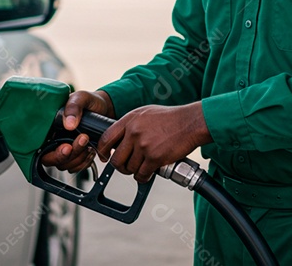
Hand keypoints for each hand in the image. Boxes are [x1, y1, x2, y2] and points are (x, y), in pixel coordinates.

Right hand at [38, 90, 113, 173]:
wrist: (105, 107)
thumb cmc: (89, 101)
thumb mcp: (81, 97)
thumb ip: (73, 107)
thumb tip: (69, 124)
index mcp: (49, 128)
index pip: (41, 149)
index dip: (53, 154)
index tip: (68, 147)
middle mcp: (54, 141)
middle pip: (52, 160)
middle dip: (68, 156)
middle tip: (83, 140)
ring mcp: (65, 149)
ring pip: (66, 165)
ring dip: (79, 158)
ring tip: (89, 142)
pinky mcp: (77, 154)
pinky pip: (77, 166)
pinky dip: (85, 162)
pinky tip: (92, 150)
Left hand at [97, 103, 212, 182]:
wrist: (190, 123)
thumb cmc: (171, 118)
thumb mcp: (146, 113)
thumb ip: (131, 124)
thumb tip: (119, 138)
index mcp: (130, 120)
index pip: (105, 138)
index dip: (102, 150)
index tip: (105, 156)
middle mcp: (134, 132)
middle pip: (116, 159)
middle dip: (120, 166)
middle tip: (126, 166)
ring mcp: (144, 146)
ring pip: (129, 168)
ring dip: (135, 171)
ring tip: (143, 167)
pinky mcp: (154, 158)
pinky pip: (142, 175)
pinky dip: (144, 177)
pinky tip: (149, 173)